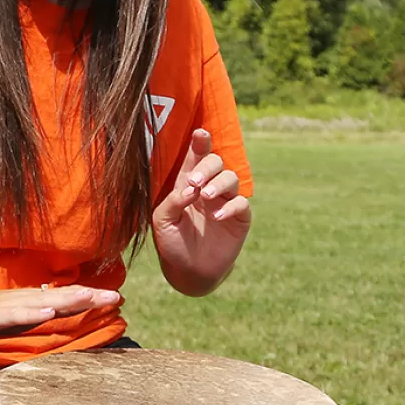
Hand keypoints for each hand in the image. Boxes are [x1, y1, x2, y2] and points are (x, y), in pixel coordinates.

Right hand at [0, 277, 120, 338]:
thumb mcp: (12, 317)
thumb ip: (34, 316)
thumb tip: (57, 315)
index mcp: (30, 303)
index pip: (64, 299)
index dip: (89, 298)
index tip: (116, 297)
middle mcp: (24, 301)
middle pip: (60, 298)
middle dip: (88, 297)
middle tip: (116, 296)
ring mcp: (8, 307)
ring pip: (42, 302)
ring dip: (66, 300)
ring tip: (89, 298)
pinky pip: (14, 315)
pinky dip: (32, 313)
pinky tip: (47, 312)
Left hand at [152, 128, 250, 293]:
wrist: (188, 271)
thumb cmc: (172, 242)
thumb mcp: (162, 221)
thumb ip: (173, 201)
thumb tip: (190, 188)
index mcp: (188, 183)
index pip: (195, 157)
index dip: (200, 143)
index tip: (200, 133)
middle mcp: (209, 187)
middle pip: (216, 162)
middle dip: (206, 166)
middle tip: (194, 182)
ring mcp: (225, 201)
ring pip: (231, 178)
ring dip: (219, 183)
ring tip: (205, 196)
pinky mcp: (240, 218)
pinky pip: (241, 204)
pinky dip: (230, 207)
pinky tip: (216, 217)